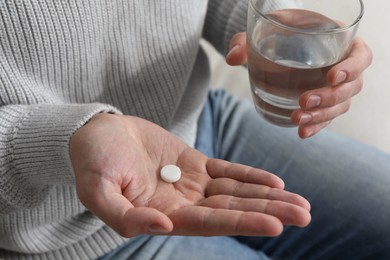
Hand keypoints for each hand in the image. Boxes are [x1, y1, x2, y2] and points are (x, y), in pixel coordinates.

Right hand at [70, 113, 310, 237]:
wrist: (98, 134)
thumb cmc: (92, 161)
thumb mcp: (96, 190)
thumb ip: (124, 215)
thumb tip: (162, 226)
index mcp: (162, 215)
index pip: (209, 223)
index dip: (242, 222)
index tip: (277, 224)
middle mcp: (182, 204)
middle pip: (232, 210)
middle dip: (268, 212)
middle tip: (305, 216)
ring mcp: (191, 184)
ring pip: (235, 192)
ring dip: (267, 196)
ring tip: (301, 203)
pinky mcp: (194, 163)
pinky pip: (227, 171)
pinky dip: (250, 176)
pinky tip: (275, 182)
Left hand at [226, 32, 372, 138]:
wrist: (283, 41)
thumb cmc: (283, 30)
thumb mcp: (269, 28)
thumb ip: (248, 39)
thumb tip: (232, 57)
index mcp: (342, 42)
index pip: (361, 56)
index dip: (352, 68)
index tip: (331, 76)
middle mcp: (344, 66)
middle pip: (352, 87)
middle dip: (329, 97)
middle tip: (303, 100)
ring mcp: (336, 87)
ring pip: (340, 106)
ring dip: (321, 116)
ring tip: (297, 120)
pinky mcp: (325, 101)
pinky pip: (327, 117)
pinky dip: (316, 126)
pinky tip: (302, 132)